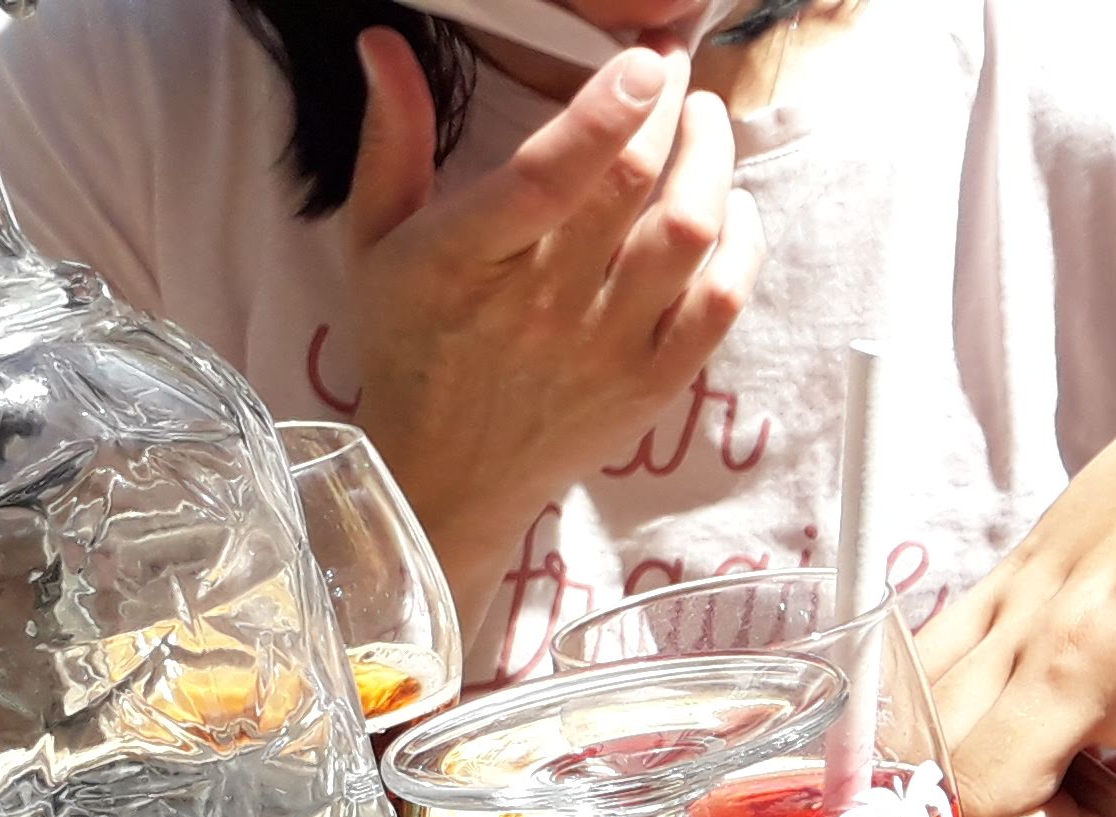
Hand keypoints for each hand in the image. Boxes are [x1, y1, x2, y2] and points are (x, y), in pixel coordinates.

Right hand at [341, 33, 761, 568]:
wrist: (446, 473)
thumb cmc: (410, 343)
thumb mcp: (374, 240)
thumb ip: (391, 139)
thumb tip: (384, 42)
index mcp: (464, 259)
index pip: (548, 177)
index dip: (605, 114)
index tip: (640, 62)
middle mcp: (541, 304)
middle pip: (629, 190)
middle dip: (665, 112)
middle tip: (670, 67)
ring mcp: (605, 346)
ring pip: (685, 237)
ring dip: (711, 164)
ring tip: (705, 119)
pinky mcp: (652, 383)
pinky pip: (719, 304)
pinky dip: (741, 245)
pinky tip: (733, 205)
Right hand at [921, 392, 1115, 816]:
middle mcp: (1089, 652)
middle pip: (988, 799)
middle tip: (1100, 807)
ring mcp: (1030, 611)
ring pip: (932, 741)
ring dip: (986, 780)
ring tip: (1059, 756)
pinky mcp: (1001, 577)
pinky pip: (923, 669)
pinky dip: (945, 716)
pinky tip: (1014, 709)